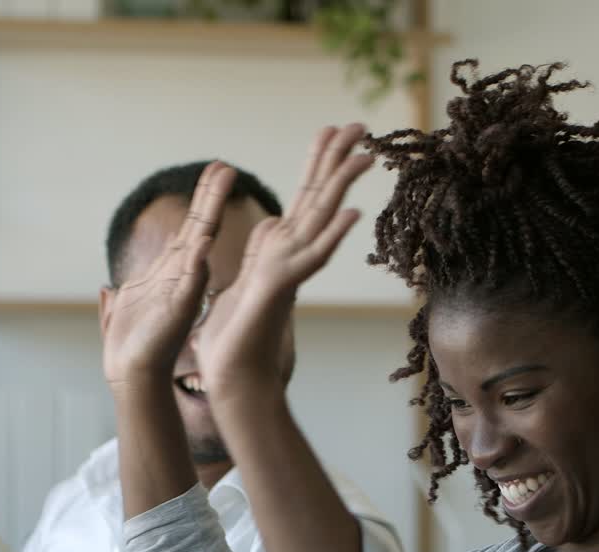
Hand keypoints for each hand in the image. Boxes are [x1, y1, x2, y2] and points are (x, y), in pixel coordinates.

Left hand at [101, 161, 236, 386]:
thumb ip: (115, 299)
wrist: (131, 376)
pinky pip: (190, 285)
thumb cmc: (128, 349)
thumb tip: (105, 289)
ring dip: (209, 218)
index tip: (217, 172)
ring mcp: (181, 291)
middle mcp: (180, 276)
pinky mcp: (177, 311)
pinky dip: (196, 267)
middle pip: (199, 228)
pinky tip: (202, 247)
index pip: (190, 229)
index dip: (203, 201)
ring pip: (199, 248)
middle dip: (212, 196)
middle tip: (227, 166)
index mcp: (168, 272)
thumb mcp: (118, 314)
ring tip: (222, 189)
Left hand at [197, 124, 372, 392]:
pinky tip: (351, 214)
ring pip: (320, 221)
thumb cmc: (236, 342)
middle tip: (361, 124)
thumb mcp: (242, 281)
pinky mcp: (280, 290)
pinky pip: (310, 260)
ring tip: (365, 154)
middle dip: (336, 159)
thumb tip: (270, 222)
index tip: (331, 129)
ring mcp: (289, 273)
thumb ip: (259, 251)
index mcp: (278, 252)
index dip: (317, 163)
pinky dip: (331, 237)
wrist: (233, 381)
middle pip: (317, 199)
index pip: (303, 198)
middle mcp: (291, 258)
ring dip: (342, 187)